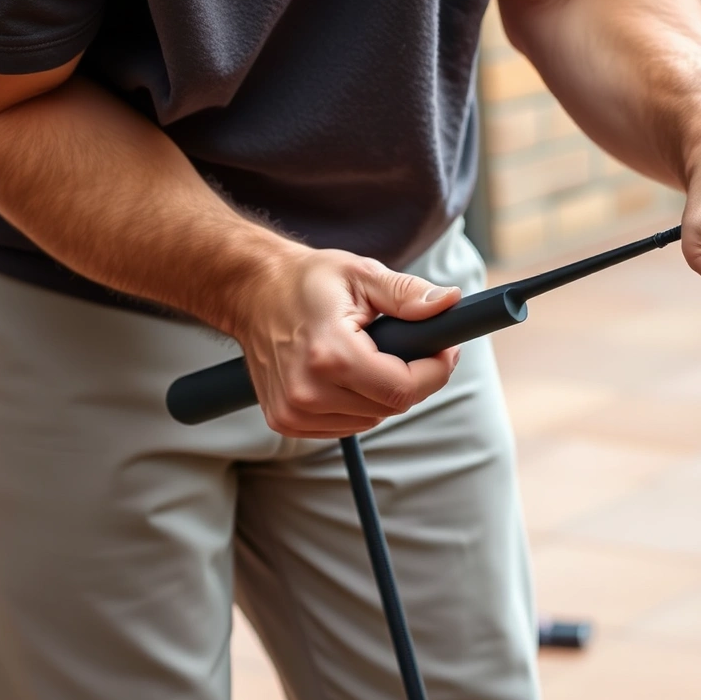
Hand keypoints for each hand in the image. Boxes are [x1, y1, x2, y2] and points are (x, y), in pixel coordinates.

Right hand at [228, 246, 462, 437]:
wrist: (251, 292)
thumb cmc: (306, 280)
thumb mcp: (362, 274)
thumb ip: (407, 294)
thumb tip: (448, 303)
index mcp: (330, 355)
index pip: (404, 389)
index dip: (435, 371)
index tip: (443, 349)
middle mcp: (307, 391)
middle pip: (391, 406)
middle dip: (413, 378)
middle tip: (412, 346)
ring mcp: (293, 412)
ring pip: (372, 418)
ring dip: (382, 392)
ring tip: (370, 355)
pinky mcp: (286, 421)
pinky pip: (346, 425)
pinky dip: (357, 404)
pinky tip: (346, 374)